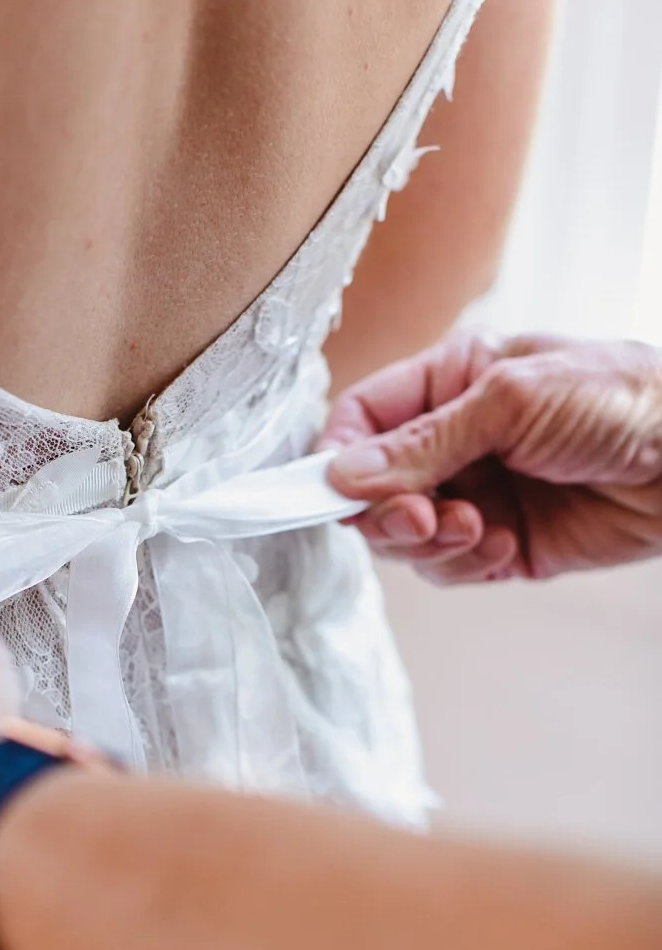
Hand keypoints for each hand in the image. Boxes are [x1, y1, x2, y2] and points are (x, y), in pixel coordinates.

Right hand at [323, 331, 661, 583]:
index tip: (333, 493)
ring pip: (406, 536)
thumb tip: (341, 476)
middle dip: (387, 512)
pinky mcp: (501, 544)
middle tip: (421, 520)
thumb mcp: (509, 402)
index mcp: (447, 382)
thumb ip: (421, 444)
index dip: (338, 458)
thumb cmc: (617, 398)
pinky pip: (449, 567)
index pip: (361, 420)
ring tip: (474, 529)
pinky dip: (463, 564)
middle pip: (372, 490)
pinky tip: (500, 544)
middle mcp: (453, 440)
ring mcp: (475, 494)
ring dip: (429, 543)